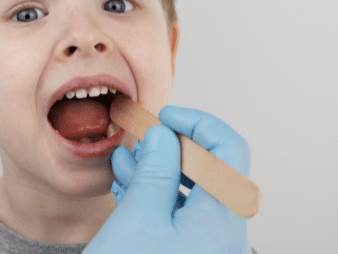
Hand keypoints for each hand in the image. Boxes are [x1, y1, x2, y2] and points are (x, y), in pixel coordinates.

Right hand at [83, 106, 251, 252]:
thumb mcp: (138, 216)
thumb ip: (156, 170)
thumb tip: (165, 135)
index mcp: (220, 220)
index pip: (228, 151)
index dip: (198, 124)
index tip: (165, 115)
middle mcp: (221, 233)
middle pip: (210, 170)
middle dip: (171, 147)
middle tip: (141, 137)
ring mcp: (204, 246)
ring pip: (190, 191)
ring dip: (158, 169)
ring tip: (125, 159)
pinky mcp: (186, 253)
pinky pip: (178, 214)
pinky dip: (155, 194)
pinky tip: (127, 184)